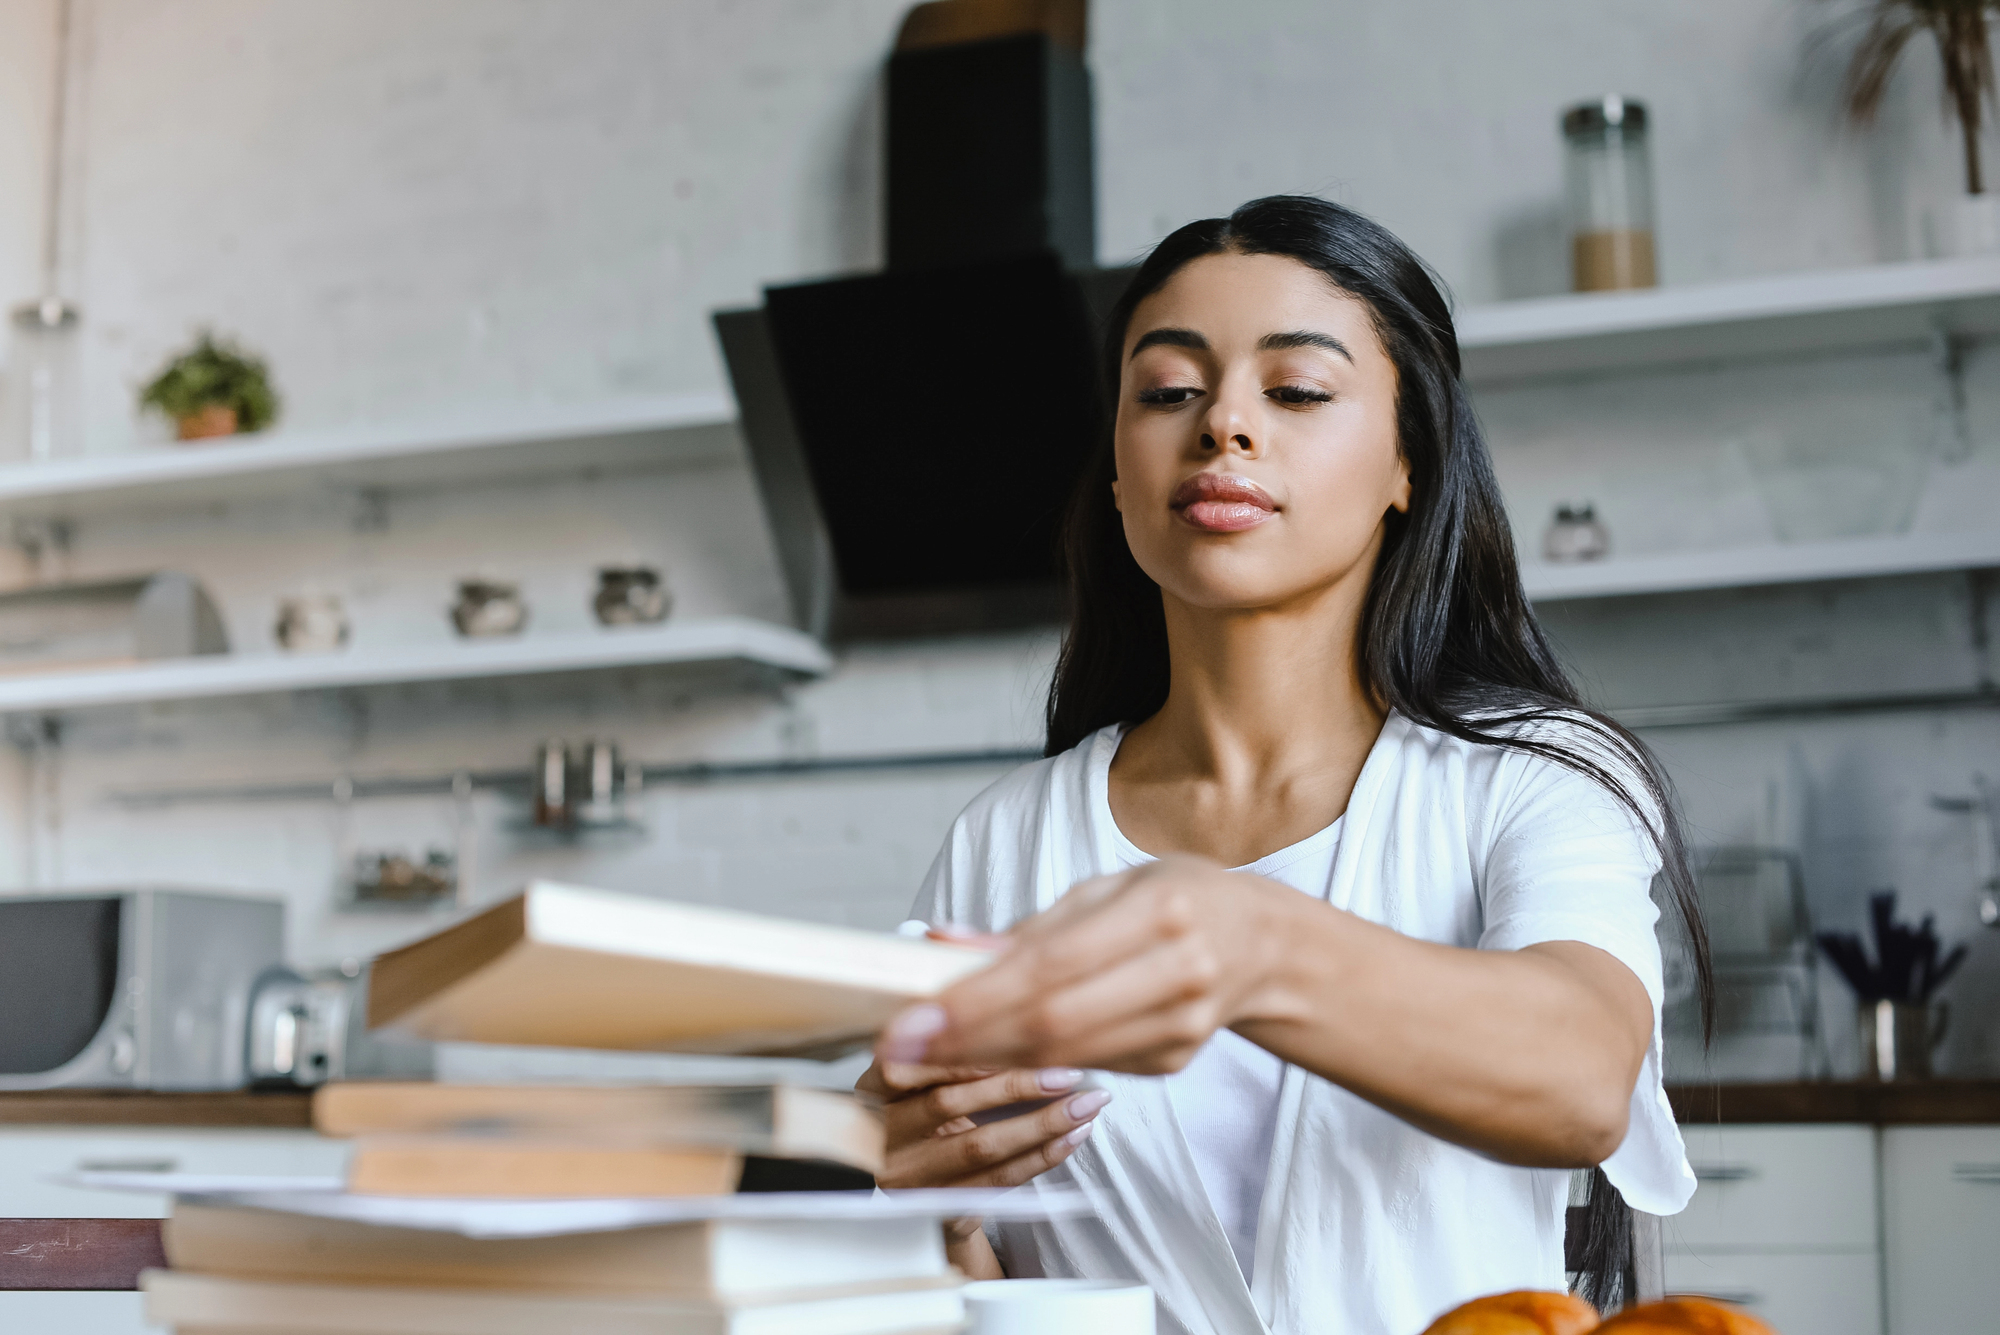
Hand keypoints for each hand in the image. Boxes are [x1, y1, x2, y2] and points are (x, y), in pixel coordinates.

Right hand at [854, 1059, 1111, 1192]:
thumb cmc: (927, 1119)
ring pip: (979, 1146)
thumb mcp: (918, 1079)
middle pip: (947, 1104)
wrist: (919, 1195)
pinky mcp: (939, 1211)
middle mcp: (880, 1138)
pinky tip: (1071, 1137)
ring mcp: (907, 1179)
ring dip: (1040, 1123)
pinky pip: (997, 1183)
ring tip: (1084, 1104)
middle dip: (1015, 1084)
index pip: (906, 1066)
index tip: (1017, 1035)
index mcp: (870, 1093)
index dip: (961, 1053)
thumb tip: (1005, 996)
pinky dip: (1040, 1158)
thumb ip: (950, 1044)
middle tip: (1068, 1070)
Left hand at [877, 855, 1294, 1073]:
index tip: (915, 1014)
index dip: (977, 998)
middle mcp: (1177, 971)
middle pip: (1055, 1023)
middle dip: (969, 1039)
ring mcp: (1181, 1025)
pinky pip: (1089, 1066)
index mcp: (1159, 910)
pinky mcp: (1174, 1060)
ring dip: (989, 1058)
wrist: (1263, 944)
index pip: (1050, 966)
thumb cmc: (1178, 899)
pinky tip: (990, 1052)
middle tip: (904, 1046)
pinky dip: (1032, 1063)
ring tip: (930, 1052)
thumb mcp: (1109, 888)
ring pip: (1066, 1056)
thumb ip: (1030, 926)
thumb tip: (943, 943)